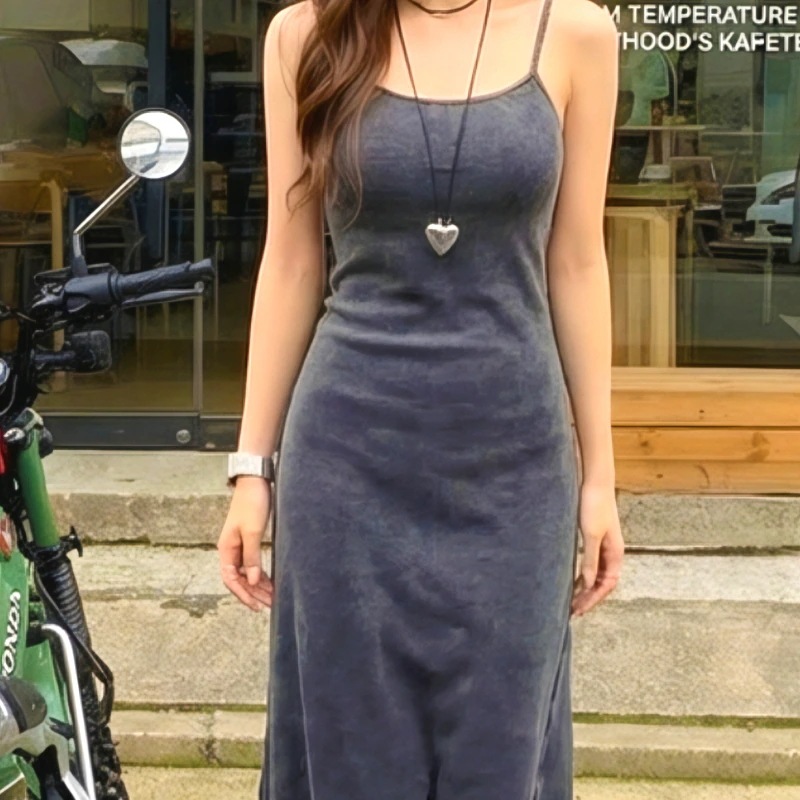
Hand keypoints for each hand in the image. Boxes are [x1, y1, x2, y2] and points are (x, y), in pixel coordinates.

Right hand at [217, 476, 273, 611]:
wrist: (255, 482)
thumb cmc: (252, 504)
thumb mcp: (253, 532)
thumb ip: (252, 557)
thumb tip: (253, 581)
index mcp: (226, 549)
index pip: (231, 580)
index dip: (243, 594)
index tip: (256, 606)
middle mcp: (230, 550)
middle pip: (239, 579)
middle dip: (253, 593)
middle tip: (269, 605)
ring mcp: (239, 546)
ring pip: (247, 573)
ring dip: (258, 586)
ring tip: (272, 598)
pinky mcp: (248, 540)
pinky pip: (252, 563)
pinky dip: (260, 574)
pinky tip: (270, 582)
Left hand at [571, 481, 623, 616]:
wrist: (594, 482)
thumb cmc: (594, 506)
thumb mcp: (591, 534)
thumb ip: (590, 560)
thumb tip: (588, 583)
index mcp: (616, 553)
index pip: (607, 585)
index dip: (593, 599)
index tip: (579, 610)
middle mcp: (612, 552)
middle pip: (602, 583)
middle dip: (589, 598)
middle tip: (572, 611)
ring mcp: (604, 546)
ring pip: (596, 575)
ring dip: (586, 588)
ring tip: (571, 601)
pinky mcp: (594, 539)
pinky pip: (591, 564)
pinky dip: (583, 575)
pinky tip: (573, 581)